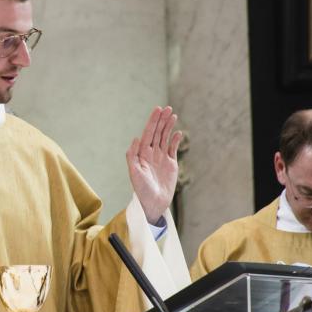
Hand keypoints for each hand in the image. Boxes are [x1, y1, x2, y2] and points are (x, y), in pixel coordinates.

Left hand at [126, 106, 182, 224]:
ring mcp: (161, 157)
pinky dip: (175, 140)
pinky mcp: (170, 164)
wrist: (153, 203)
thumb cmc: (141, 189)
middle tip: (167, 108)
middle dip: (161, 120)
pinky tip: (178, 132)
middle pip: (157, 132)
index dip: (152, 121)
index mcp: (142, 153)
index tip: (158, 110)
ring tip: (173, 115)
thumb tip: (136, 138)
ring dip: (168, 127)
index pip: (148, 133)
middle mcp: (151, 153)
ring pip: (165, 138)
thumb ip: (132, 155)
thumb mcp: (134, 172)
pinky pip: (173, 148)